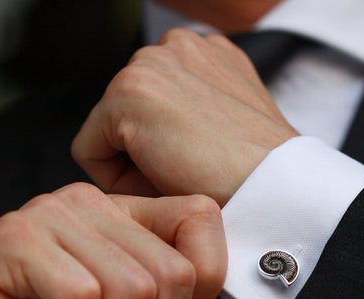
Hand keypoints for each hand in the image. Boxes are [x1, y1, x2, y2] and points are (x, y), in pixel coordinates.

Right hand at [0, 183, 226, 298]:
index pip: (200, 218)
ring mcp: (48, 215)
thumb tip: (205, 289)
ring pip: (133, 289)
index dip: (202, 288)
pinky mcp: (13, 240)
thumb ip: (163, 298)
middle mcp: (87, 202)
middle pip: (172, 273)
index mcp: (119, 214)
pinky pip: (83, 297)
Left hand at [71, 28, 297, 205]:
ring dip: (131, 164)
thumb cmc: (258, 176)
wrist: (275, 188)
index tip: (195, 170)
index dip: (161, 151)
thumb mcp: (227, 128)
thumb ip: (190, 117)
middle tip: (187, 177)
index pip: (149, 107)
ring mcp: (149, 63)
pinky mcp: (127, 92)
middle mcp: (177, 45)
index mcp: (204, 53)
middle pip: (122, 117)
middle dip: (142, 154)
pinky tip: (159, 177)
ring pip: (105, 133)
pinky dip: (113, 178)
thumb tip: (151, 143)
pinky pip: (88, 150)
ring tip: (178, 175)